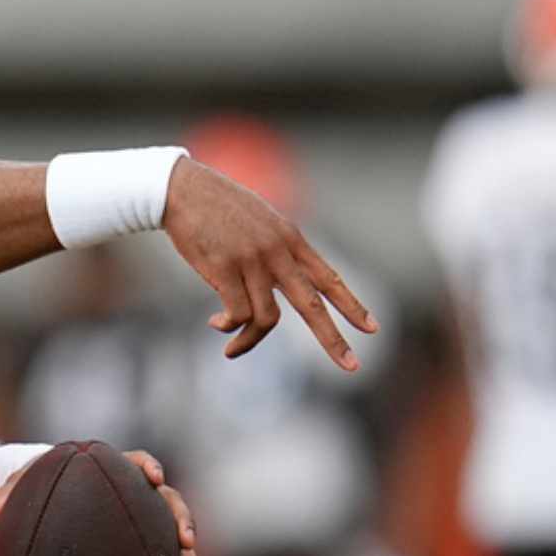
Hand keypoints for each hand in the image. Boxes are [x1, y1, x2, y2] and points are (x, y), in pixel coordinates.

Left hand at [0, 449, 200, 555]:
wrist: (44, 504)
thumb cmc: (35, 489)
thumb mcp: (19, 487)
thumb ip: (5, 495)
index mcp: (111, 471)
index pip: (136, 463)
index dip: (148, 468)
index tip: (152, 477)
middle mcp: (134, 495)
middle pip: (168, 501)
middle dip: (181, 519)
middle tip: (185, 539)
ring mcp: (141, 521)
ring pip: (171, 536)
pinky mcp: (138, 547)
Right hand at [162, 157, 377, 362]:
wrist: (183, 189)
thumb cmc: (217, 205)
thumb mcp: (260, 220)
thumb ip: (277, 247)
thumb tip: (280, 279)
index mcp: (290, 238)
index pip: (329, 278)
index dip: (352, 305)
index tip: (372, 328)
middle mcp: (278, 251)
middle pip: (312, 304)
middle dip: (333, 339)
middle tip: (352, 366)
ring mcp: (252, 261)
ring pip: (267, 319)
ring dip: (249, 341)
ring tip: (232, 349)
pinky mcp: (225, 270)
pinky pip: (236, 314)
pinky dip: (228, 327)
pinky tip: (215, 324)